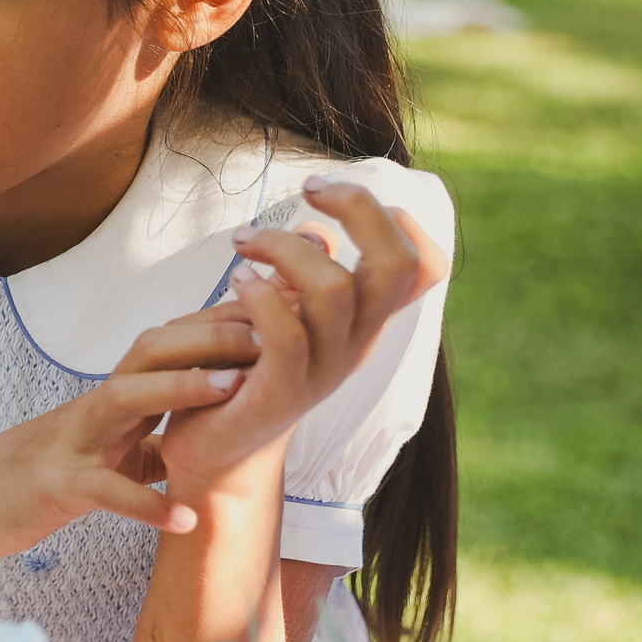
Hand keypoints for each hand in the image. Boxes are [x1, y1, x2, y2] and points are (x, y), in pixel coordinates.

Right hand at [0, 320, 256, 562]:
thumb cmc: (36, 477)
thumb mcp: (102, 450)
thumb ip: (146, 437)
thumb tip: (198, 433)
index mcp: (111, 402)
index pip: (166, 348)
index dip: (218, 326)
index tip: (273, 309)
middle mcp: (92, 410)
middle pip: (149, 354)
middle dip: (208, 338)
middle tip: (269, 332)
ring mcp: (70, 443)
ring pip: (124, 400)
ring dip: (179, 390)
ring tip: (233, 390)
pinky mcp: (53, 487)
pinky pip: (104, 493)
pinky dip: (145, 505)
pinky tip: (184, 518)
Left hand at [158, 177, 448, 481]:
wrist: (217, 450)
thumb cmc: (245, 371)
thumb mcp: (285, 317)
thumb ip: (304, 277)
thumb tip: (320, 229)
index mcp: (365, 320)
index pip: (423, 266)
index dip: (399, 219)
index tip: (333, 195)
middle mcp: (357, 343)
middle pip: (395, 266)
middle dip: (358, 209)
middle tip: (306, 191)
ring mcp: (324, 370)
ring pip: (334, 290)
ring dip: (284, 249)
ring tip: (243, 242)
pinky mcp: (282, 392)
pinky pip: (286, 335)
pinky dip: (262, 296)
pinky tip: (238, 279)